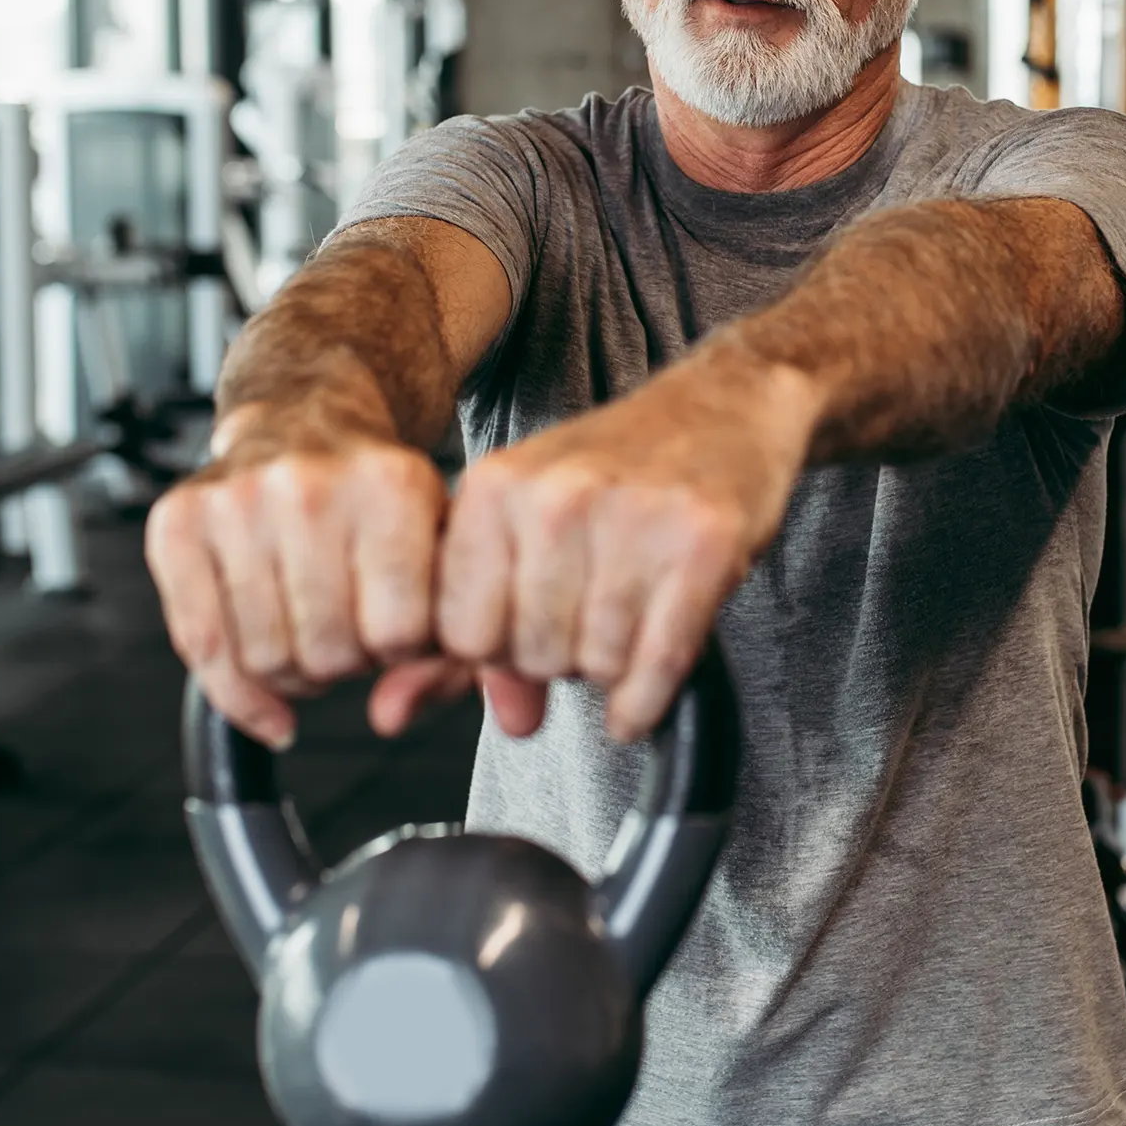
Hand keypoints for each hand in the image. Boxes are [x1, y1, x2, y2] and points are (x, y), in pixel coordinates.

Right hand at [145, 422, 469, 750]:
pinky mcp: (177, 518)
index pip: (402, 635)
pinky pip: (201, 649)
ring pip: (266, 659)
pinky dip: (237, 695)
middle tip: (349, 627)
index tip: (398, 620)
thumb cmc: (381, 505)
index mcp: (393, 483)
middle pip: (330, 654)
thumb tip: (387, 718)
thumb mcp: (442, 556)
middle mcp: (309, 483)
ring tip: (311, 630)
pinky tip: (267, 702)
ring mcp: (235, 499)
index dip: (404, 647)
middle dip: (347, 662)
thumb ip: (453, 653)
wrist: (306, 418)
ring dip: (295, 672)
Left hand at [438, 357, 819, 740]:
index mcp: (492, 487)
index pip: (460, 636)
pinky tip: (641, 696)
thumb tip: (401, 718)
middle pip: (531, 656)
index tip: (528, 620)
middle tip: (589, 613)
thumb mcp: (521, 533)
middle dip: (560, 657)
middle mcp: (554, 498)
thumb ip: (458, 633)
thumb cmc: (612, 478)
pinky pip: (656, 667)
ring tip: (626, 614)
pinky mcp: (701, 543)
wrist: (724, 407)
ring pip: (597, 665)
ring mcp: (630, 517)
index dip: (497, 648)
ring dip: (613, 666)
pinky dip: (646, 701)